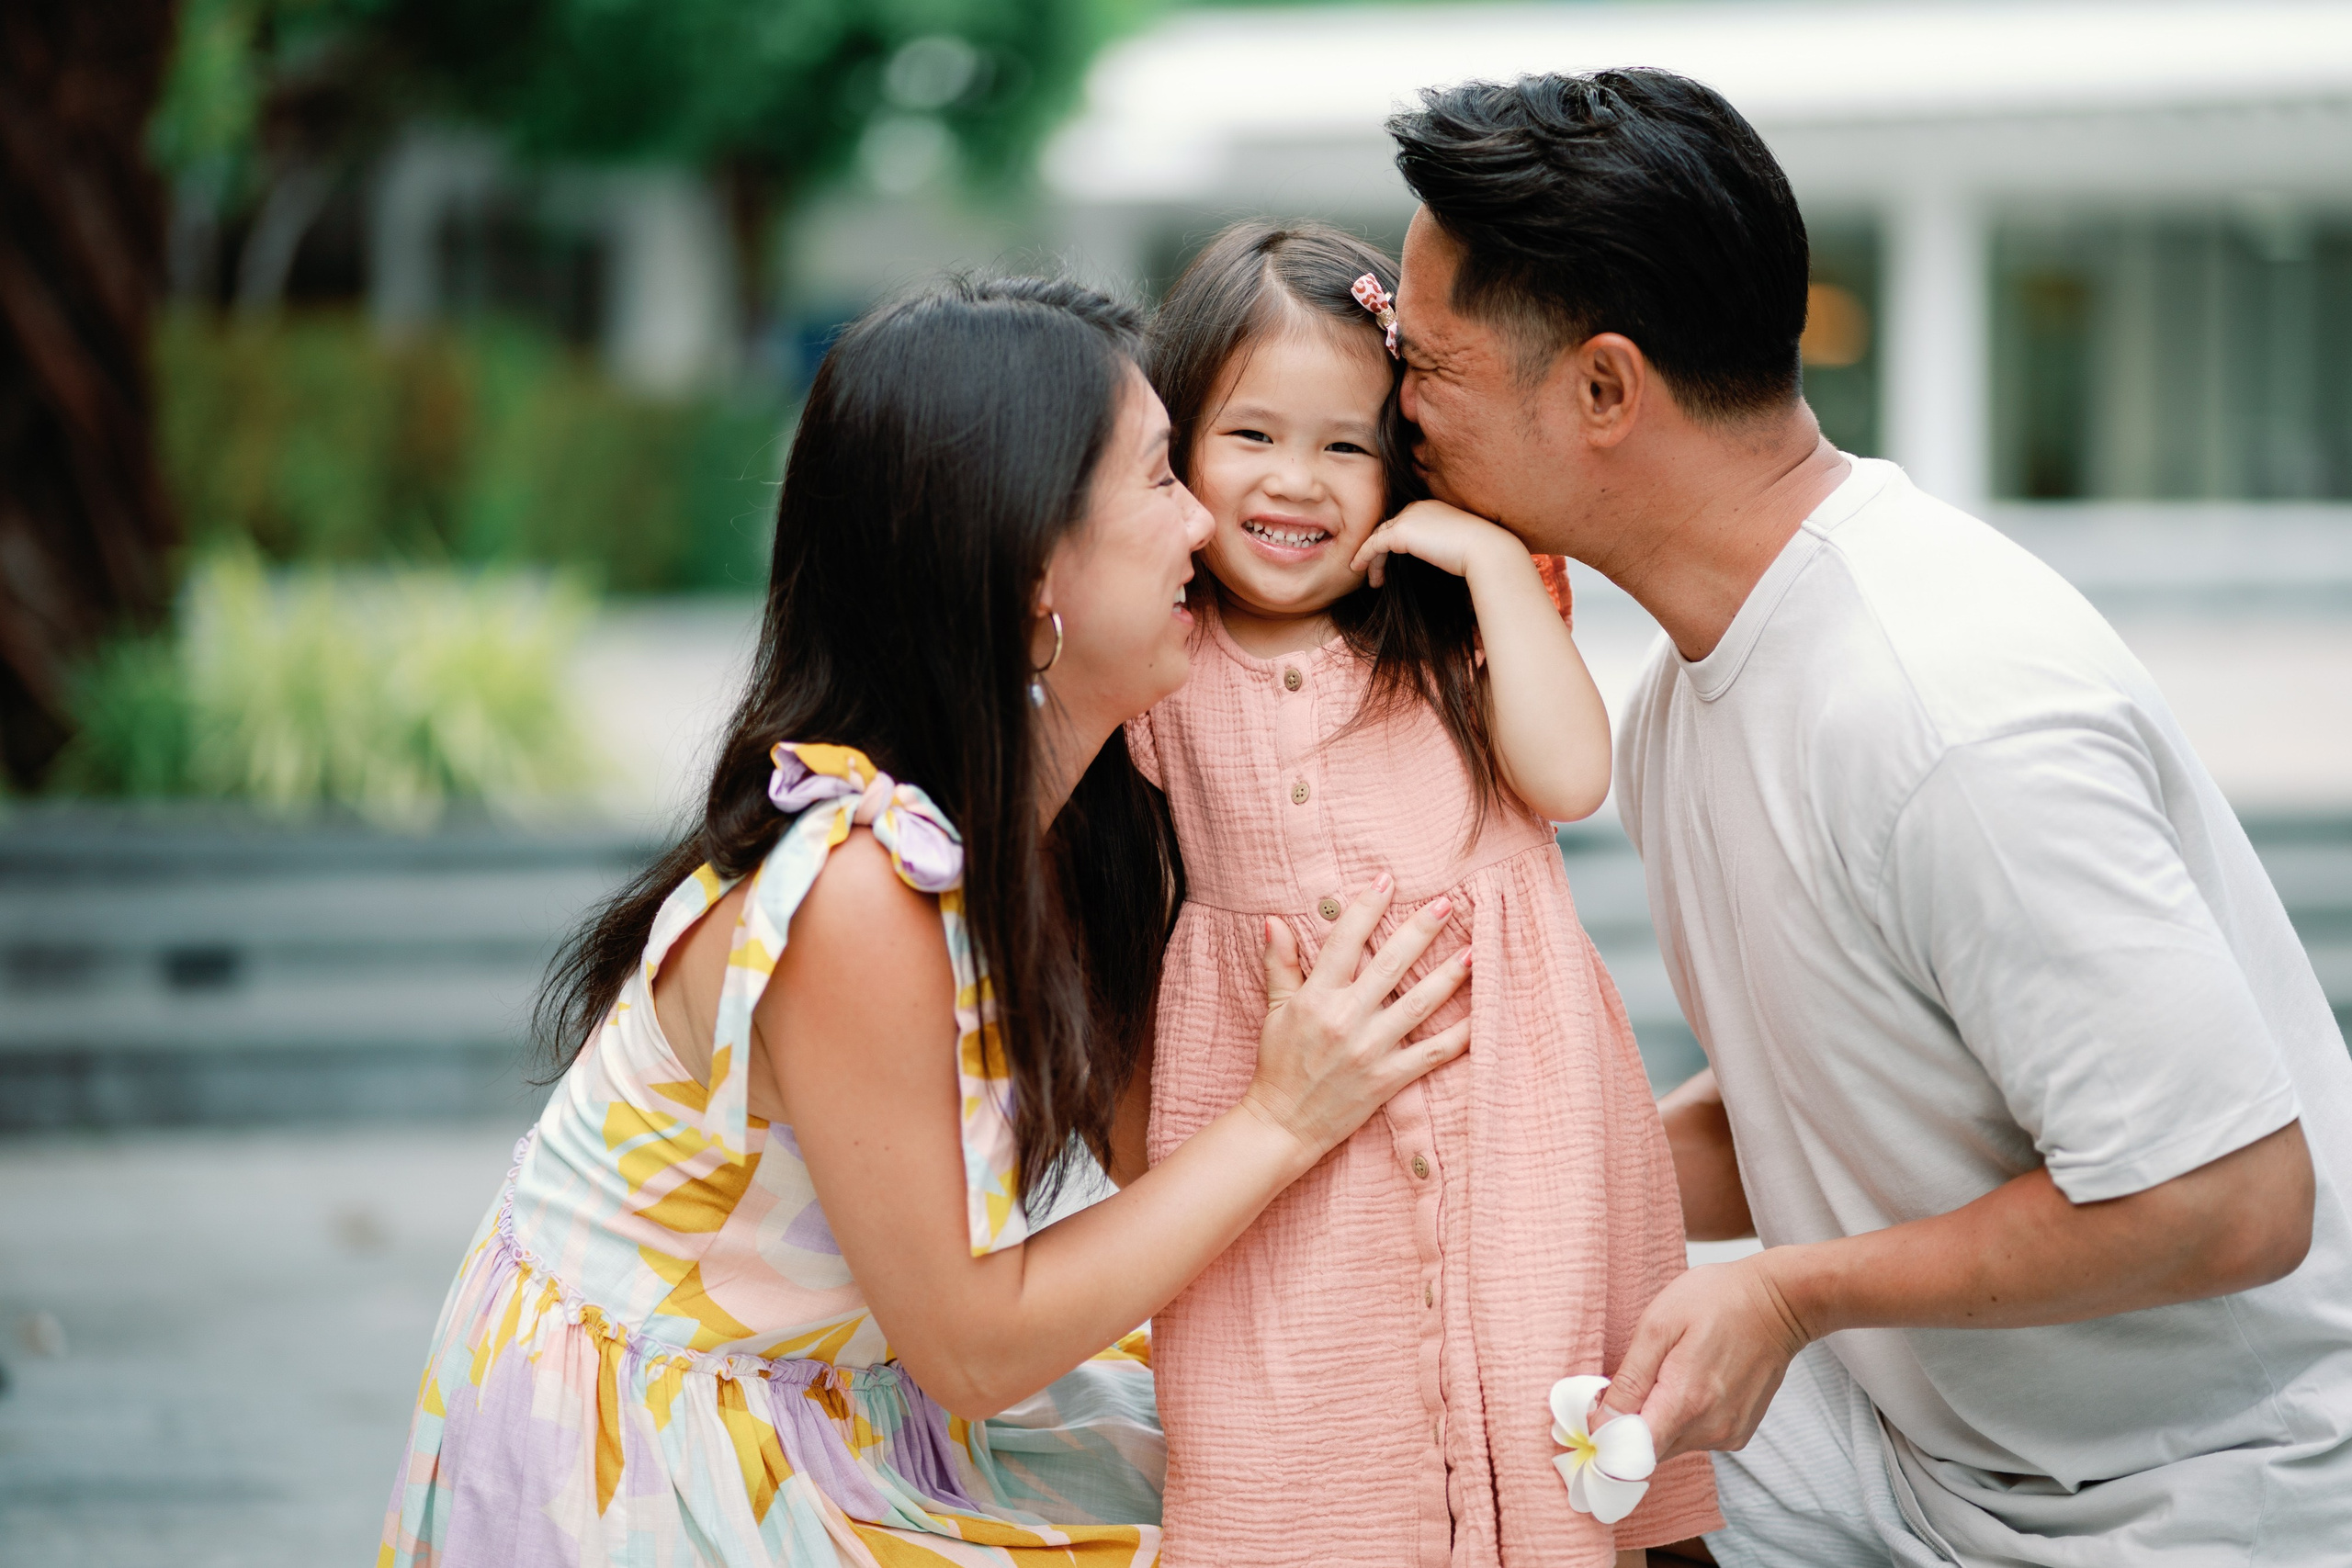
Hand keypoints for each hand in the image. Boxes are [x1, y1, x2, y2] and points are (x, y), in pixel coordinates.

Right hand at [1242, 874, 1470, 1161]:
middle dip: (1421, 930)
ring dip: (1449, 975)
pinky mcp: (1389, 1078)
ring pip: (1419, 1004)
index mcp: (1316, 998)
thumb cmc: (1277, 1064)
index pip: (1344, 941)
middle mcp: (1346, 1019)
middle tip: (1446, 902)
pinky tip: (1481, 1015)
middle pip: (1391, 964)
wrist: (1283, 1124)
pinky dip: (1460, 1035)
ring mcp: (1371, 1050)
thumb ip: (1279, 964)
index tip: (1387, 879)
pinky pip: (1433, 1053)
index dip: (1367, 907)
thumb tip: (1274, 920)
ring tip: (1474, 950)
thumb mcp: (1273, 1010)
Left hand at [1350, 499, 1518, 586]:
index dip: (1391, 544)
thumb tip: (1435, 559)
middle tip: (1377, 576)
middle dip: (1379, 552)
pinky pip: (1374, 544)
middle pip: (1388, 529)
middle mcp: (1417, 507)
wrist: (1486, 549)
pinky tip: (1358, 568)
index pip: (1403, 524)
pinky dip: (1364, 556)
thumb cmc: (1479, 553)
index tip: (1391, 565)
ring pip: (1379, 537)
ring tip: (1373, 582)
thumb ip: (1438, 546)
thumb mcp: (1455, 544)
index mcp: (1431, 508)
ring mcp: (1408, 517)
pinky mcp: (1401, 531)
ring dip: (1371, 559)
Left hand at [1595, 1253, 1811, 1460]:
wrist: (1778, 1302)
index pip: (1631, 1452)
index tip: (1597, 1409)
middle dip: (1628, 1425)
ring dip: (1656, 1420)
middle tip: (1630, 1381)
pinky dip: (1680, 1418)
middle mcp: (1710, 1429)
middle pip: (1648, 1451)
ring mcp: (1728, 1434)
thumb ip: (1630, 1380)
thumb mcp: (1659, 1325)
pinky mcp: (1738, 1433)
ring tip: (1666, 1372)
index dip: (1607, 1435)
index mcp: (1685, 1402)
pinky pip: (1694, 1438)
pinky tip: (1689, 1381)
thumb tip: (1601, 1421)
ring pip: (1670, 1445)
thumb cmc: (1716, 1301)